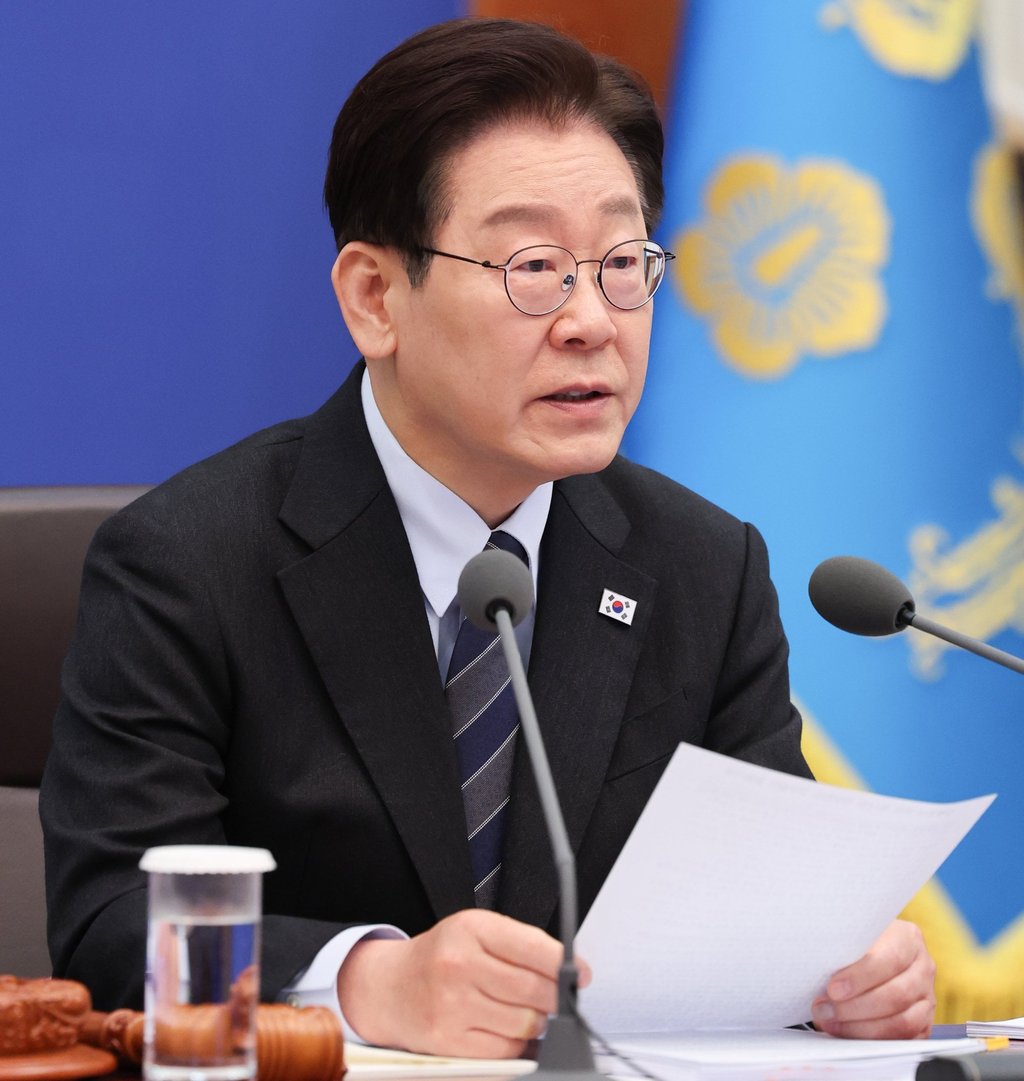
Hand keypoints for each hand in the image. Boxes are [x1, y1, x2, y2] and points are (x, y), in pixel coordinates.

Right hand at [336, 909, 590, 1056]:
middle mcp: (459, 964)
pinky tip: (505, 1028)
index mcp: (471, 929)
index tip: (581, 974)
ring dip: (536, 1022)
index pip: (533, 948)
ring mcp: (452, 1005)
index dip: (565, 965)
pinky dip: (514, 1043)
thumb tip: (570, 969)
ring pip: (524, 1023)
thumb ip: (520, 944)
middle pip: (534, 989)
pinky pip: (504, 1050)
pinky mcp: (448, 1040)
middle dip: (555, 997)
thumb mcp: (475, 931)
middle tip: (558, 997)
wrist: (388, 987)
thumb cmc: (440, 956)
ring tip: (525, 1010)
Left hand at [811, 919, 934, 1038]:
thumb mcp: (852, 935)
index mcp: (907, 938)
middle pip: (896, 995)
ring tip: (830, 1023)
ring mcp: (927, 997)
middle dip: (855, 1007)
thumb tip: (815, 967)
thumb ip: (843, 948)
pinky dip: (874, 1041)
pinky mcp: (924, 1023)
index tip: (833, 988)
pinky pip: (904, 1040)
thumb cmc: (857, 943)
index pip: (890, 959)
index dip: (860, 977)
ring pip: (902, 1022)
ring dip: (861, 1028)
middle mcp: (922, 967)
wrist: (874, 953)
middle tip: (824, 1010)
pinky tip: (849, 1034)